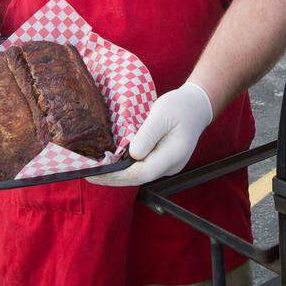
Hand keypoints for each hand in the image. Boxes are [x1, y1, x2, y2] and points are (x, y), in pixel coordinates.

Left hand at [87, 81, 213, 186]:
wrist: (197, 106)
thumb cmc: (179, 107)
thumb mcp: (162, 114)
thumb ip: (147, 135)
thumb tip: (133, 154)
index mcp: (173, 154)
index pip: (143, 172)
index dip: (119, 174)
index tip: (98, 171)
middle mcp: (171, 166)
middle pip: (139, 178)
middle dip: (113, 178)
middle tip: (89, 175)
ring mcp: (168, 166)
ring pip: (139, 175)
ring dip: (118, 175)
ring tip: (95, 172)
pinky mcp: (163, 161)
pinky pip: (142, 169)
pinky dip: (126, 168)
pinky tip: (112, 164)